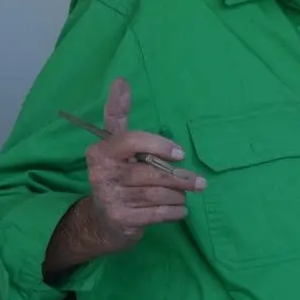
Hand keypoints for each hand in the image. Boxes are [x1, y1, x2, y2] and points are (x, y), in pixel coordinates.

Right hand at [83, 78, 206, 247]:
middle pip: (153, 172)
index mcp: (101, 151)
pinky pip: (157, 213)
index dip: (160, 145)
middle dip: (181, 178)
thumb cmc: (118, 173)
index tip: (181, 153)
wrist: (102, 220)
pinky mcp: (121, 220)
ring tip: (186, 194)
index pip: (132, 140)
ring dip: (179, 195)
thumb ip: (118, 114)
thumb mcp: (116, 143)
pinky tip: (180, 210)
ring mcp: (110, 198)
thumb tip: (121, 79)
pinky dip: (175, 212)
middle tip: (199, 182)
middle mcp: (101, 174)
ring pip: (159, 193)